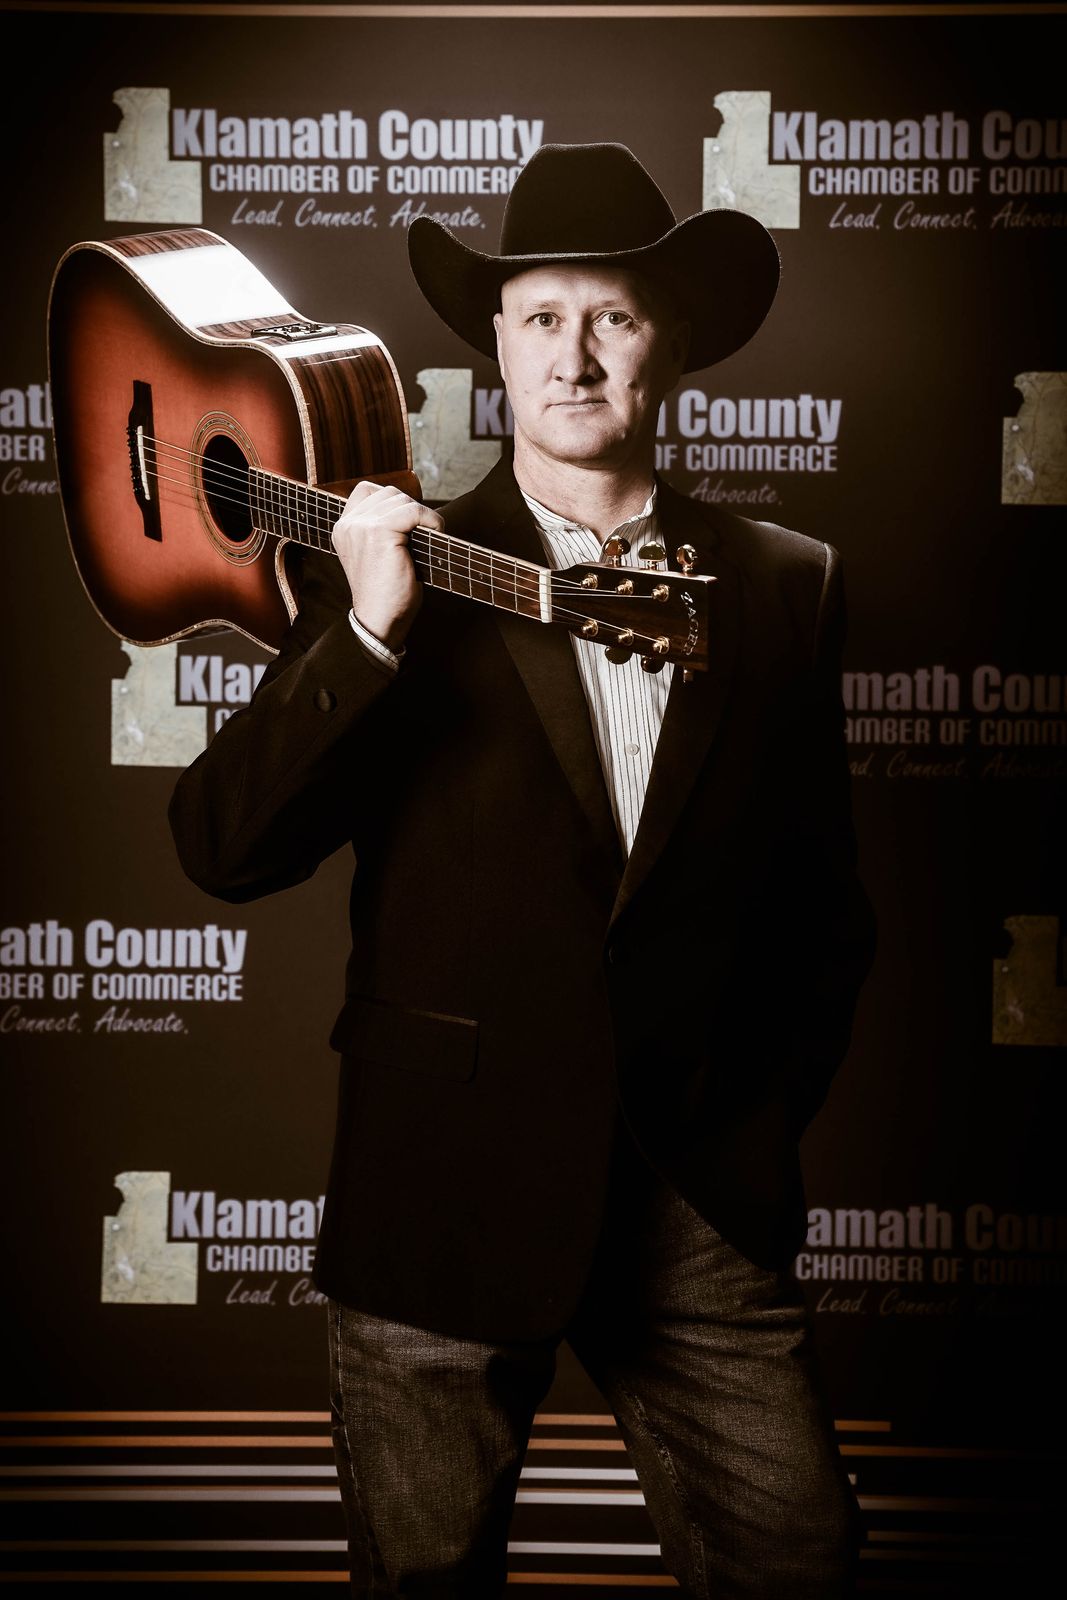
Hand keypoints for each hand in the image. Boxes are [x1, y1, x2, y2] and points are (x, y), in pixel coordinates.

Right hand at [331, 481, 442, 650]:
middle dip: (411, 508)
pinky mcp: (379, 532)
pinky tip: (437, 533)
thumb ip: (382, 529)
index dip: (394, 501)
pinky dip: (431, 519)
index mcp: (343, 529)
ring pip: (401, 499)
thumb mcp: (377, 555)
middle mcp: (348, 525)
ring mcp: (361, 526)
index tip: (409, 523)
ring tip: (430, 535)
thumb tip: (413, 510)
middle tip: (423, 533)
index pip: (366, 491)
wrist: (380, 621)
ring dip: (423, 515)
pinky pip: (414, 510)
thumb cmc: (386, 594)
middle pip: (388, 492)